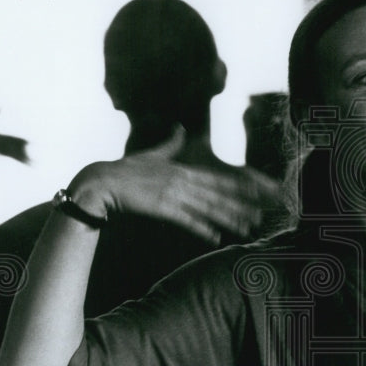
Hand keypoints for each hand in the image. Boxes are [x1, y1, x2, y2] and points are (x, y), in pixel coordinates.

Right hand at [67, 127, 280, 242]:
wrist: (102, 182)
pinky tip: (216, 238)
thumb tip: (180, 128)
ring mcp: (173, 194)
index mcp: (183, 169)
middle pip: (219, 193)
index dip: (241, 185)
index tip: (259, 191)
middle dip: (244, 203)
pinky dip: (202, 229)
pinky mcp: (161, 208)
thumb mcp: (153, 155)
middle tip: (264, 212)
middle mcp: (182, 180)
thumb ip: (170, 144)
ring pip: (208, 208)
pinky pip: (186, 221)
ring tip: (247, 228)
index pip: (219, 178)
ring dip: (229, 218)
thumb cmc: (126, 171)